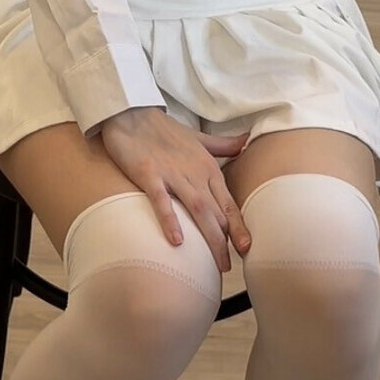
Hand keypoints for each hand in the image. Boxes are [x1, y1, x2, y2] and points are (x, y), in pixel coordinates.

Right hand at [98, 107, 252, 273]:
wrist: (131, 112)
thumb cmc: (164, 130)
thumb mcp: (199, 138)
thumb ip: (223, 145)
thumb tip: (246, 142)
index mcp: (208, 167)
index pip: (228, 202)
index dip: (239, 226)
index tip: (247, 248)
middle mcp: (195, 173)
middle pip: (217, 211)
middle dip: (227, 240)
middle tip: (231, 267)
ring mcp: (172, 174)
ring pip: (199, 209)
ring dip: (210, 237)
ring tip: (218, 263)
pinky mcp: (149, 174)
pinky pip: (162, 200)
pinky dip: (171, 220)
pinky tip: (177, 241)